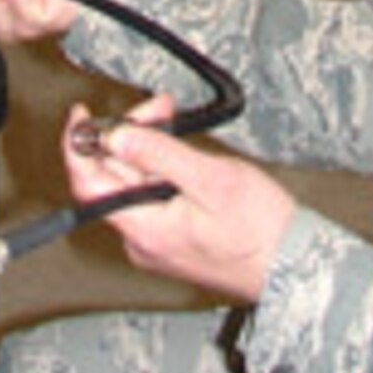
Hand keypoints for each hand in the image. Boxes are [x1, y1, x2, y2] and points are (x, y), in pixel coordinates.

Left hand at [63, 95, 295, 303]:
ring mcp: (159, 242)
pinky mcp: (175, 240)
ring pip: (136, 186)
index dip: (79, 146)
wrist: (293, 265)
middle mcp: (144, 240)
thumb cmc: (261, 231)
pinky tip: (182, 154)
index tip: (81, 117)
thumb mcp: (211, 178)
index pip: (89, 185)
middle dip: (131, 136)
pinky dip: (163, 170)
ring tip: (175, 122)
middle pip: (115, 179)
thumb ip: (159, 154)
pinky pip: (154, 199)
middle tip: (158, 107)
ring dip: (150, 149)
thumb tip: (118, 136)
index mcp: (145, 228)